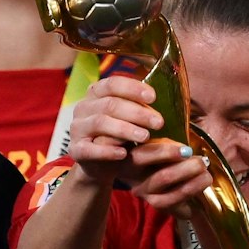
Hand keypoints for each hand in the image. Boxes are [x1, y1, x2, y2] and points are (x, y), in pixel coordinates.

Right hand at [66, 76, 211, 211]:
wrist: (101, 164)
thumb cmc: (121, 133)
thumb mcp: (130, 117)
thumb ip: (141, 106)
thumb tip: (172, 97)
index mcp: (97, 93)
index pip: (113, 83)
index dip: (133, 88)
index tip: (154, 97)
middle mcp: (83, 107)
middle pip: (110, 104)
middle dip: (137, 113)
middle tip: (159, 123)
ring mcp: (77, 128)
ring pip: (100, 123)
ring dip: (125, 129)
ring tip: (146, 136)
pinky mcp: (76, 150)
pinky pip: (89, 148)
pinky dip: (107, 150)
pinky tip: (123, 153)